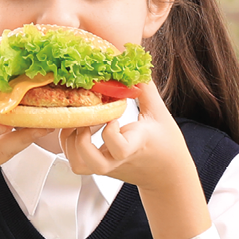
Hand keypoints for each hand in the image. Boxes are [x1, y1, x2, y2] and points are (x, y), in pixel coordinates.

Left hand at [61, 81, 191, 192]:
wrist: (167, 173)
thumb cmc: (166, 144)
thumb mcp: (159, 112)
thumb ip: (145, 89)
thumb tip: (133, 66)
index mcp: (135, 145)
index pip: (119, 149)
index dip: (110, 133)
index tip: (113, 117)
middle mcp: (117, 159)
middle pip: (92, 163)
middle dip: (81, 141)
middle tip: (87, 120)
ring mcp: (107, 165)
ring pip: (78, 165)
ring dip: (71, 144)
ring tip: (80, 124)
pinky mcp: (100, 167)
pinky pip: (76, 162)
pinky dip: (70, 146)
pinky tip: (80, 130)